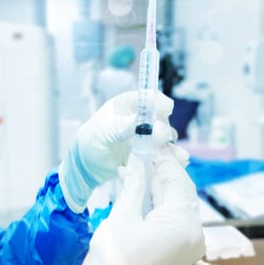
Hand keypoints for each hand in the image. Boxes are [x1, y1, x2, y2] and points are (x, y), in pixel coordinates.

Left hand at [58, 91, 174, 212]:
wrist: (86, 166)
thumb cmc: (90, 141)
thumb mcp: (105, 131)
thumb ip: (123, 125)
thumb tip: (142, 121)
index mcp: (126, 105)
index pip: (147, 98)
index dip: (158, 102)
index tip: (166, 109)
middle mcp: (140, 118)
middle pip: (160, 118)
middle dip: (163, 128)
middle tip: (161, 137)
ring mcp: (146, 136)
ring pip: (165, 137)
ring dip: (171, 145)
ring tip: (177, 155)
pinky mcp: (149, 153)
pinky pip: (164, 153)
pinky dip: (172, 157)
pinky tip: (177, 162)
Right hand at [76, 144, 204, 264]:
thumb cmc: (114, 259)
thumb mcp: (122, 216)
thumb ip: (135, 185)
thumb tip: (138, 160)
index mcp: (183, 226)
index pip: (178, 180)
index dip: (164, 158)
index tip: (151, 139)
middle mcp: (191, 233)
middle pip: (178, 190)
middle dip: (160, 168)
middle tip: (144, 147)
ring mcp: (185, 240)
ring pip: (173, 200)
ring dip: (155, 182)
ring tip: (137, 162)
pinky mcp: (175, 244)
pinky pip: (168, 213)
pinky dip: (154, 197)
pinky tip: (139, 182)